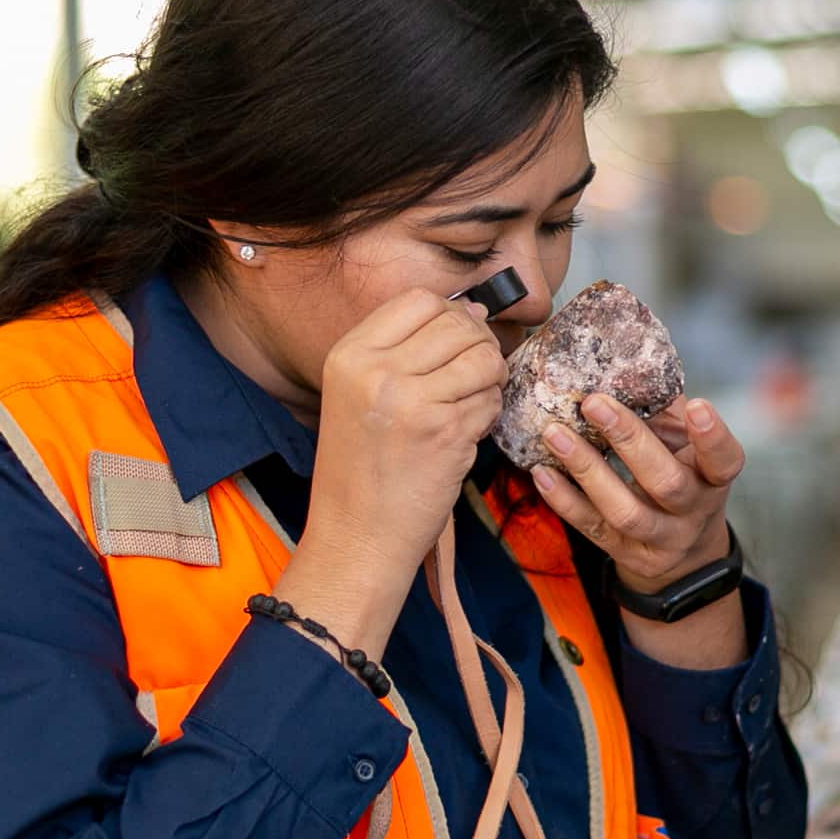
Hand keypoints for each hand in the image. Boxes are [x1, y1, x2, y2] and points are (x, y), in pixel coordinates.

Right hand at [277, 290, 505, 658]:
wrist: (355, 538)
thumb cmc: (362, 470)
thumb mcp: (358, 395)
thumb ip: (405, 351)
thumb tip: (474, 311)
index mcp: (349, 355)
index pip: (419, 300)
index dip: (451, 315)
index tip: (456, 342)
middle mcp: (376, 371)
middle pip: (458, 324)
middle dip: (478, 346)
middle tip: (472, 378)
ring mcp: (411, 400)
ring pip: (483, 357)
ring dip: (489, 380)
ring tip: (470, 406)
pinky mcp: (445, 431)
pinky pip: (490, 400)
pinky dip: (488, 415)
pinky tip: (466, 435)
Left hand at [531, 393, 745, 591]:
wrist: (683, 552)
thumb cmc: (680, 475)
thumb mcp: (685, 448)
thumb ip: (664, 411)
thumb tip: (623, 366)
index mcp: (713, 479)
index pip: (724, 461)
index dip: (712, 437)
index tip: (698, 405)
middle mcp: (692, 512)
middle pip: (666, 482)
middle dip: (629, 440)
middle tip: (592, 402)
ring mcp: (659, 539)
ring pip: (624, 510)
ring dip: (586, 469)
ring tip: (554, 433)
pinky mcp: (624, 553)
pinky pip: (591, 527)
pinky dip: (564, 499)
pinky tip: (542, 471)